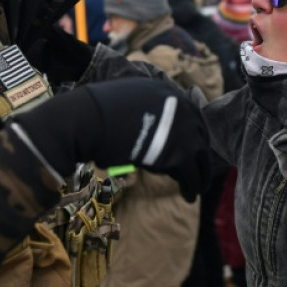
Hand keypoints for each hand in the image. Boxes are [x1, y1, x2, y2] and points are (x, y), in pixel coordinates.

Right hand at [14, 78, 210, 201]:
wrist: (86, 120)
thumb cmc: (94, 111)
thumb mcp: (125, 98)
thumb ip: (142, 107)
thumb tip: (142, 119)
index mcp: (167, 92)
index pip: (191, 113)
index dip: (192, 133)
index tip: (191, 146)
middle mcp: (180, 107)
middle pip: (200, 134)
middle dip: (200, 154)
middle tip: (199, 168)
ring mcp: (181, 130)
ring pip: (200, 157)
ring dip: (200, 174)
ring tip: (196, 187)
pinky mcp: (177, 155)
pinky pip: (191, 174)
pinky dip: (192, 187)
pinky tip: (189, 195)